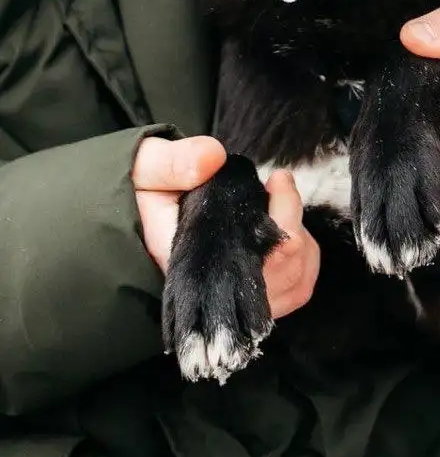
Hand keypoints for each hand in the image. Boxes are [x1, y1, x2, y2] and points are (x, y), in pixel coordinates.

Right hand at [133, 137, 319, 318]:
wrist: (119, 222)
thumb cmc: (139, 193)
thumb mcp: (145, 167)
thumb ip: (173, 162)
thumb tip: (212, 158)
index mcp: (193, 259)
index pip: (257, 254)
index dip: (283, 213)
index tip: (277, 179)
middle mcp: (215, 287)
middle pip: (286, 272)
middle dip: (293, 223)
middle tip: (278, 187)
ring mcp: (231, 297)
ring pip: (294, 284)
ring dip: (300, 243)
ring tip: (282, 211)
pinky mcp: (243, 298)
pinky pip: (292, 293)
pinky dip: (302, 263)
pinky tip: (288, 235)